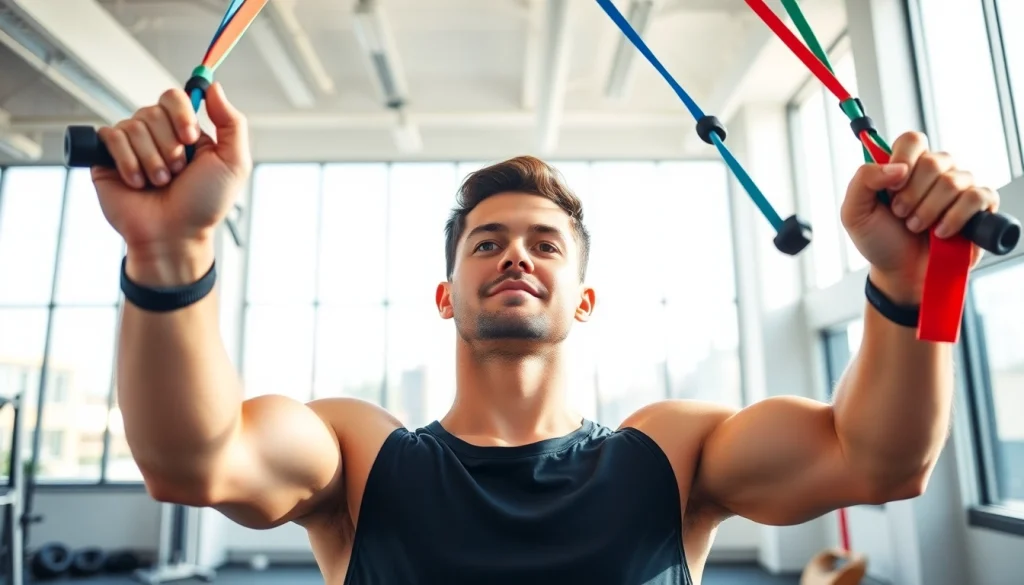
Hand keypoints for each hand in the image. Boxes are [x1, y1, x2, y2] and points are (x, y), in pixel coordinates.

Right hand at [91, 83, 251, 280]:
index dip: (181, 114)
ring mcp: (132, 144)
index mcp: (186, 132)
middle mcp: (157, 134)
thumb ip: (232, 122)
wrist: (174, 235)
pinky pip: (111, 137)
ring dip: (152, 160)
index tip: (190, 139)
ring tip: (159, 183)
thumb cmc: (204, 204)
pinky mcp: (107, 157)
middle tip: (177, 173)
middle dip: (169, 146)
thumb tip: (214, 86)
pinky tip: (137, 183)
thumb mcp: (233, 163)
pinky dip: (128, 162)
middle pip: (153, 110)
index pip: (175, 97)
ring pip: (134, 125)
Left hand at [840, 131, 999, 302]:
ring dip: (929, 210)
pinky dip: (955, 217)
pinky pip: (977, 197)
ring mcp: (959, 187)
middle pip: (934, 160)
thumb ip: (863, 180)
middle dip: (911, 195)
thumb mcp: (854, 212)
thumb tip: (898, 167)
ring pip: (954, 181)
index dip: (903, 160)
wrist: (899, 273)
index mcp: (904, 166)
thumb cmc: (878, 240)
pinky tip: (941, 233)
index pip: (912, 140)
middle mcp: (934, 171)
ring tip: (915, 227)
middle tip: (900, 214)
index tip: (891, 189)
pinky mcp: (979, 206)